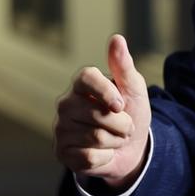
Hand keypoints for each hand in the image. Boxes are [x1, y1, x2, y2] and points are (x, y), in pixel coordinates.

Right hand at [53, 34, 151, 190]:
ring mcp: (61, 128)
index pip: (86, 77)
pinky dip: (106, 157)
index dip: (107, 92)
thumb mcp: (133, 88)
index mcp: (81, 84)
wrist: (131, 147)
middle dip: (122, 124)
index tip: (121, 104)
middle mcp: (66, 104)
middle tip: (124, 126)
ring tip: (114, 138)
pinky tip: (102, 152)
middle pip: (98, 114)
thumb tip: (117, 38)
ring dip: (116, 141)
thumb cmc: (131, 112)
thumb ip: (123, 65)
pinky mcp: (61, 152)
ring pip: (96, 137)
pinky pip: (89, 157)